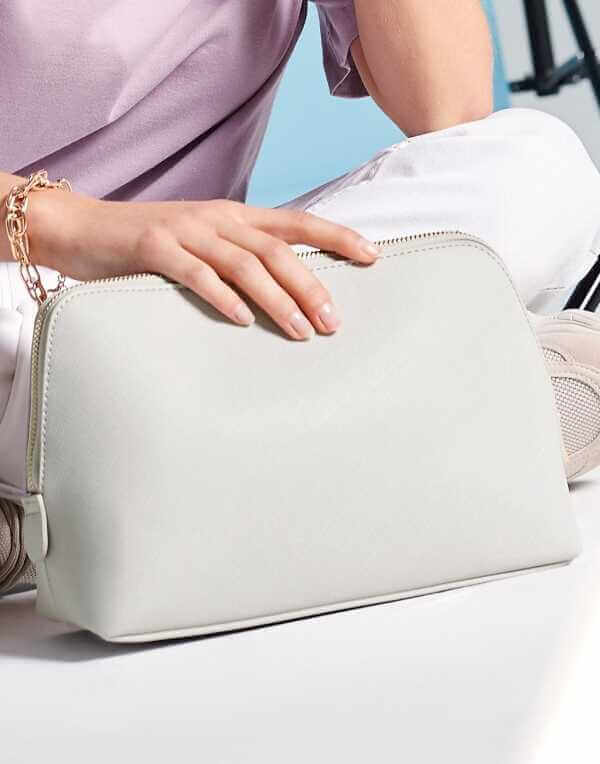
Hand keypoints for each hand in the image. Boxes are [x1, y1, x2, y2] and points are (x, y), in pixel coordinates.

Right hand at [29, 193, 378, 339]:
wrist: (82, 227)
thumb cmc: (149, 244)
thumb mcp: (202, 242)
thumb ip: (238, 258)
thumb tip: (282, 291)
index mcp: (234, 217)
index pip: (296, 223)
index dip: (336, 237)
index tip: (372, 256)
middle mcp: (217, 219)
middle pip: (278, 250)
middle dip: (312, 285)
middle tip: (334, 323)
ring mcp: (186, 231)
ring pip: (244, 263)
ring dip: (277, 298)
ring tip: (301, 331)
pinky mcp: (154, 248)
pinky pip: (195, 273)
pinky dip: (222, 296)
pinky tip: (242, 320)